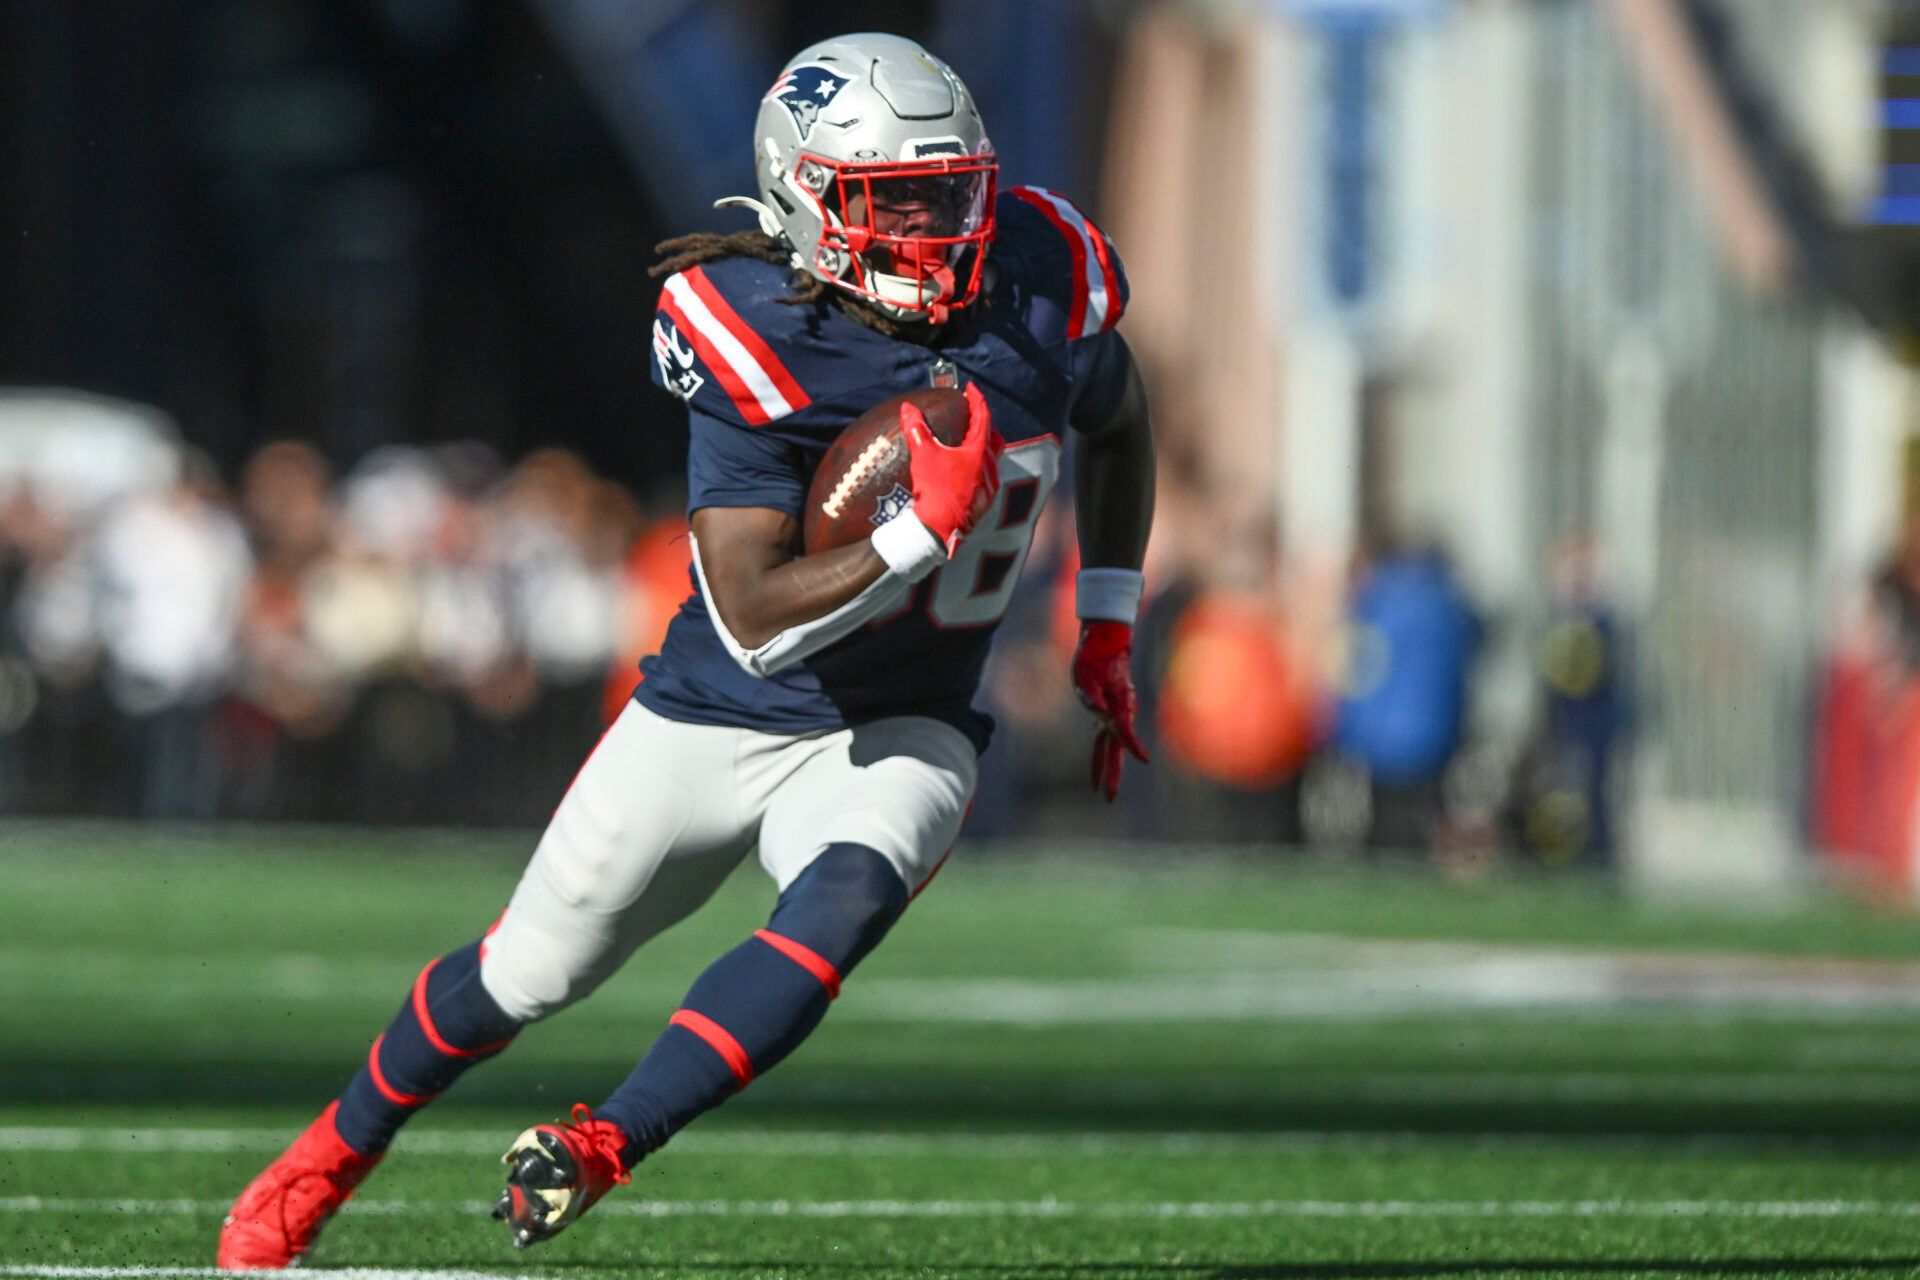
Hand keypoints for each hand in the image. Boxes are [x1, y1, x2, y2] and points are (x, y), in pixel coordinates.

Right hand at [900, 383, 1003, 555]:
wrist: (940, 529)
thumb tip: (908, 408)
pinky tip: (961, 475)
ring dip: (980, 451)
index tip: (971, 389)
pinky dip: (976, 470)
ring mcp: (990, 487)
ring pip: (991, 461)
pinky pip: (985, 479)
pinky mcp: (984, 503)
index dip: (977, 400)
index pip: (983, 417)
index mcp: (979, 452)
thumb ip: (916, 429)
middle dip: (985, 427)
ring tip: (964, 448)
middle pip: (994, 440)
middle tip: (972, 420)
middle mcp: (990, 468)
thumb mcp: (923, 455)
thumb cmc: (935, 490)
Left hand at [1072, 620, 1149, 802]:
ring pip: (1110, 747)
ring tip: (1102, 792)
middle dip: (1113, 774)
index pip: (1125, 729)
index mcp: (1119, 704)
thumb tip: (1100, 717)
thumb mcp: (1085, 674)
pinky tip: (1098, 769)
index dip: (1134, 744)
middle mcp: (1120, 713)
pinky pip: (1104, 739)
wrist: (1107, 644)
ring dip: (1107, 769)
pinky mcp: (1108, 713)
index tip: (1145, 759)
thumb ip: (1091, 696)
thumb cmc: (1095, 658)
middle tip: (1109, 799)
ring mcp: (1115, 714)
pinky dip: (1100, 755)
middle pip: (1116, 749)